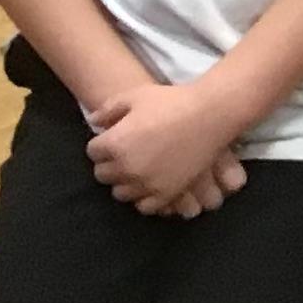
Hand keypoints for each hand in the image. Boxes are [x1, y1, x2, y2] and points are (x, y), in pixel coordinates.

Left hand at [84, 80, 248, 215]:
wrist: (209, 115)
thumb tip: (94, 122)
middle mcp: (127, 168)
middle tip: (125, 152)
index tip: (114, 137)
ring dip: (124, 181)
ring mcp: (147, 184)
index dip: (101, 143)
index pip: (92, 152)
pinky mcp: (167, 194)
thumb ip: (108, 109)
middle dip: (109, 163)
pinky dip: (143, 197)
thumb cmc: (171, 101)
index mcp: (115, 143)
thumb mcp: (135, 96)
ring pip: (120, 193)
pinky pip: (144, 206)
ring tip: (137, 169)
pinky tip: (150, 183)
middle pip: (102, 175)